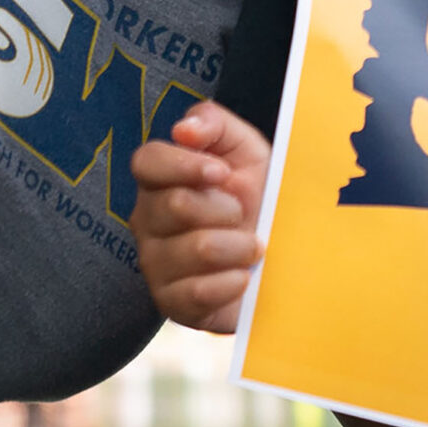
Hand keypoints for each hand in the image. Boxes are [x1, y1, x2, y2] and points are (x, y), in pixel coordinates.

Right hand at [128, 102, 270, 333]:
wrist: (280, 255)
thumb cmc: (257, 196)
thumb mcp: (245, 149)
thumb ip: (213, 123)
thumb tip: (183, 129)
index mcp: (160, 178)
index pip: (146, 161)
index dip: (185, 165)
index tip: (222, 172)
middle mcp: (147, 219)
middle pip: (176, 206)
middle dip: (225, 209)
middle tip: (242, 214)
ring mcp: (155, 263)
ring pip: (195, 250)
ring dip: (238, 247)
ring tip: (252, 247)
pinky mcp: (170, 303)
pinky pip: (196, 293)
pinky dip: (232, 282)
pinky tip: (243, 277)